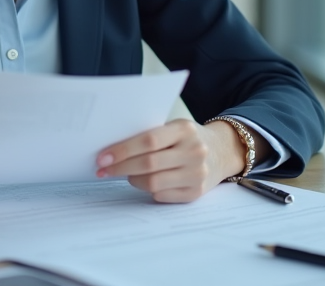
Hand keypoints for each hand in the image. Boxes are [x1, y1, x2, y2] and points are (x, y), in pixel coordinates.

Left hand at [95, 119, 245, 202]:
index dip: (123, 150)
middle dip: (120, 167)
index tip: (103, 157)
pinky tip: (144, 182)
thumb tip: (112, 150)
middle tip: (103, 170)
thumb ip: (151, 135)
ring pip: (153, 183)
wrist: (221, 151)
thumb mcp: (174, 127)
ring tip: (127, 174)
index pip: (148, 140)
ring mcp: (197, 174)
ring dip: (133, 179)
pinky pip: (162, 195)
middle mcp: (194, 151)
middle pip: (148, 163)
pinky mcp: (196, 192)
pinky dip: (148, 190)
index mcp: (184, 129)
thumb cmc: (187, 138)